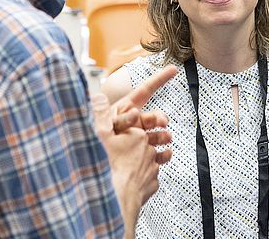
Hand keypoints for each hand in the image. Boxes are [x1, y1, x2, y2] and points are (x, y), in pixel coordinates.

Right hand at [93, 66, 176, 232]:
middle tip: (160, 126)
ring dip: (159, 147)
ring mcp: (151, 159)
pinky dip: (151, 168)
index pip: (143, 95)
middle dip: (160, 122)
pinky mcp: (153, 176)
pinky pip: (156, 168)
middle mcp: (145, 139)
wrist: (116, 200)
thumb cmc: (103, 167)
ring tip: (152, 150)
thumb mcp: (96, 137)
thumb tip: (98, 95)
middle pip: (157, 123)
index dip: (158, 79)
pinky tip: (140, 172)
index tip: (173, 68)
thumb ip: (98, 115)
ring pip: (160, 147)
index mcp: (132, 124)